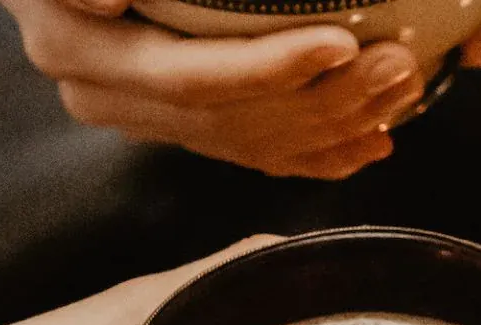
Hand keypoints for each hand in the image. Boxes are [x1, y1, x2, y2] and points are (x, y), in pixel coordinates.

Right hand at [1, 0, 423, 178]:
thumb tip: (109, 0)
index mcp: (82, 49)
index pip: (190, 76)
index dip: (267, 69)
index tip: (342, 43)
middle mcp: (107, 98)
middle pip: (228, 120)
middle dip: (319, 105)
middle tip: (396, 73)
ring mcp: (137, 119)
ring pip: (242, 142)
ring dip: (325, 131)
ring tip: (397, 103)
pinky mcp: (165, 124)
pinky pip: (239, 151)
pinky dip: (303, 153)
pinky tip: (358, 149)